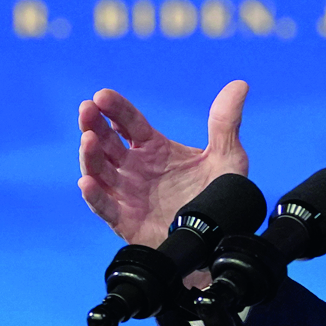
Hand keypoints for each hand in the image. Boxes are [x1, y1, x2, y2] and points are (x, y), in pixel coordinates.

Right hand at [77, 81, 249, 246]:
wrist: (218, 240)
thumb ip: (226, 122)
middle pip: (107, 143)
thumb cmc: (218, 199)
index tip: (102, 96)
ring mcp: (128, 194)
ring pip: (100, 172)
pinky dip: (94, 196)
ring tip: (87, 140)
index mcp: (154, 149)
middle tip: (86, 110)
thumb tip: (240, 85)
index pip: (129, 123)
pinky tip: (87, 183)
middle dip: (93, 126)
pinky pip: (105, 208)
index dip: (115, 108)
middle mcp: (136, 169)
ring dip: (90, 156)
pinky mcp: (126, 221)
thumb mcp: (227, 157)